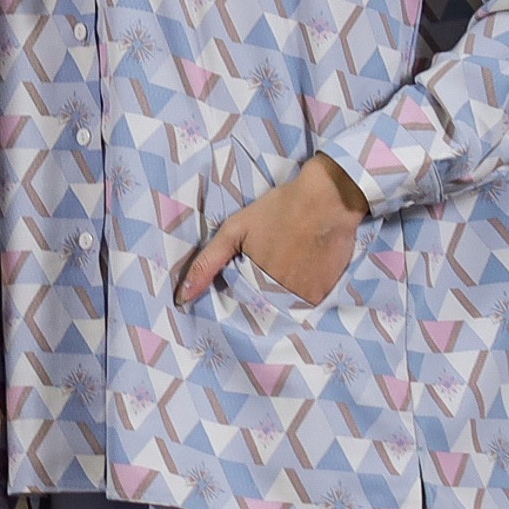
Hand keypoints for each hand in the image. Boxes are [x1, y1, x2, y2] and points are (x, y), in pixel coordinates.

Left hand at [177, 153, 370, 307]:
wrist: (326, 201)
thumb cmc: (278, 210)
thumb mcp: (234, 230)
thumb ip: (207, 263)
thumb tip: (182, 297)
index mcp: (252, 284)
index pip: (237, 305)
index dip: (238, 292)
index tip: (243, 277)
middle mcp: (276, 299)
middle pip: (260, 307)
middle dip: (258, 294)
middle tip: (269, 264)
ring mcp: (301, 299)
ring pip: (282, 307)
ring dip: (279, 294)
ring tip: (286, 265)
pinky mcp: (321, 296)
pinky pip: (304, 304)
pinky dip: (301, 291)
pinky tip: (302, 268)